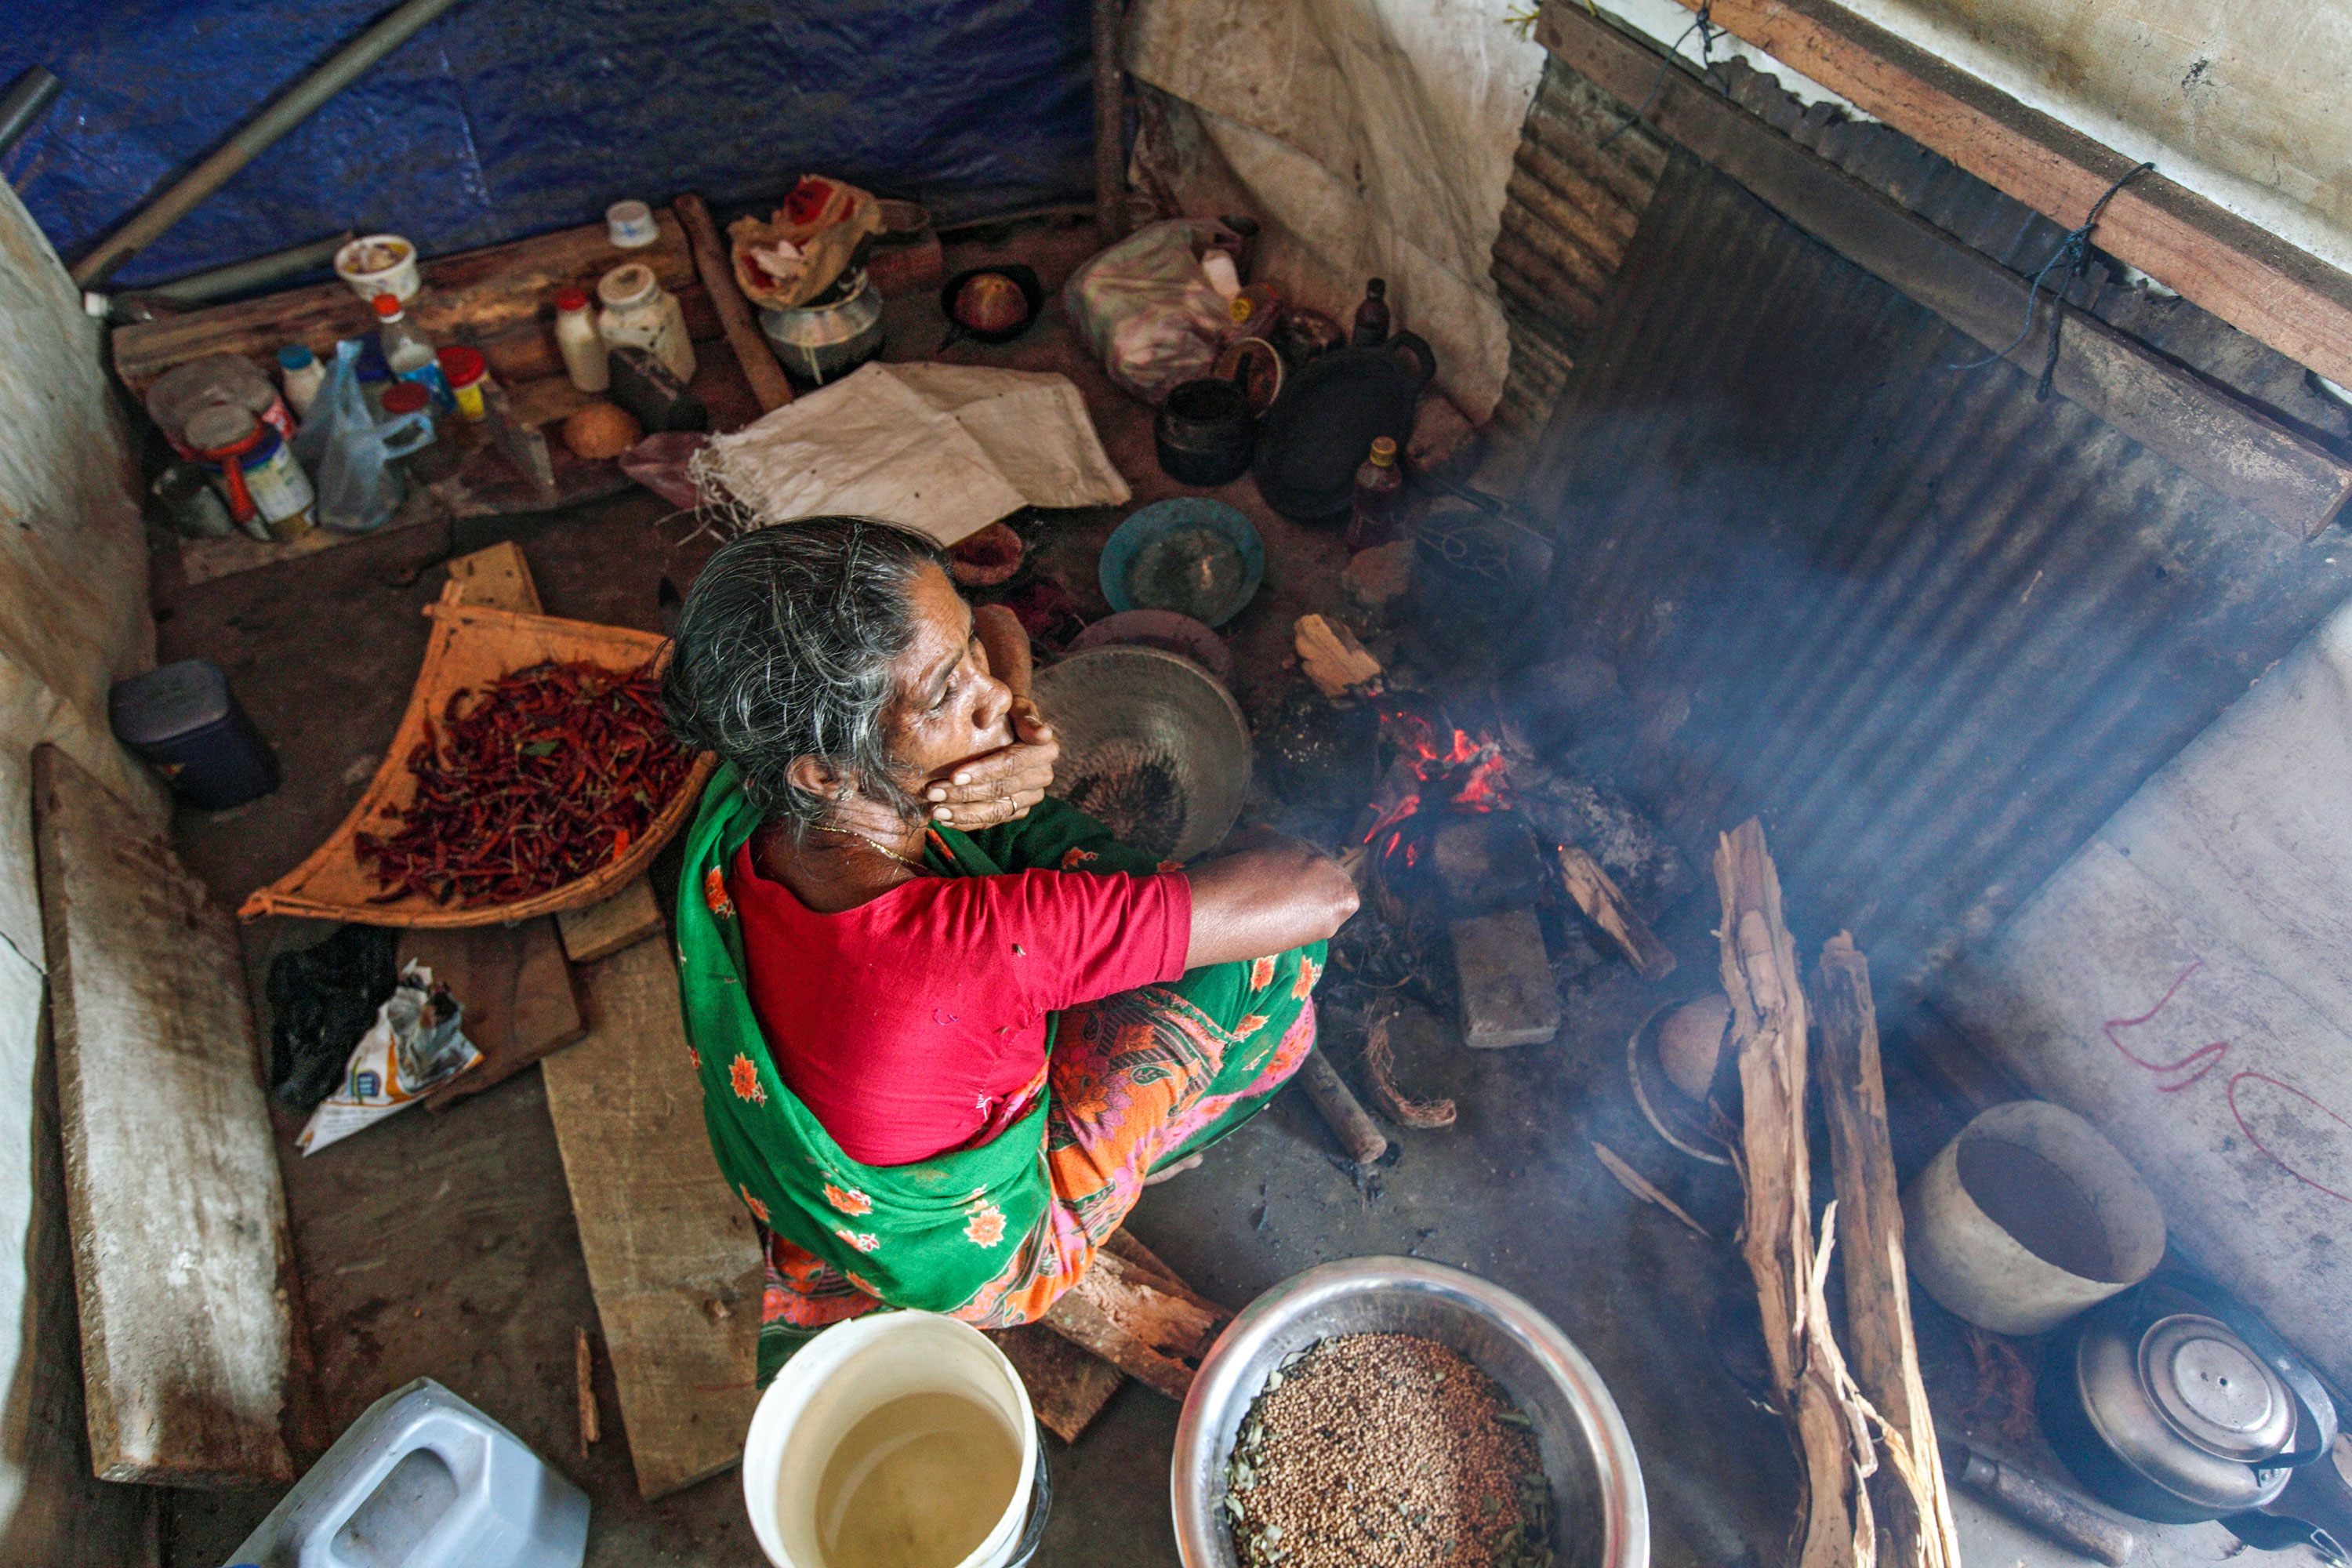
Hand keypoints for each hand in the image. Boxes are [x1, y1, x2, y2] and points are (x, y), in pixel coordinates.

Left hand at [922, 701, 1057, 827]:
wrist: (1005, 723)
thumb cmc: (1005, 710)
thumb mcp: (1015, 705)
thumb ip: (1026, 715)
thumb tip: (1042, 734)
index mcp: (1045, 751)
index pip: (1011, 764)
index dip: (983, 772)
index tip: (953, 775)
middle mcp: (1042, 776)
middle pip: (1000, 790)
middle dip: (964, 794)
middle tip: (932, 792)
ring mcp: (1030, 796)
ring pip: (996, 811)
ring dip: (963, 813)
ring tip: (935, 811)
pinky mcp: (1018, 810)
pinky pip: (992, 820)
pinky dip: (968, 822)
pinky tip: (945, 819)